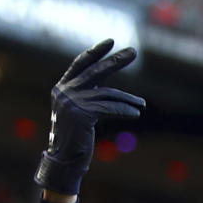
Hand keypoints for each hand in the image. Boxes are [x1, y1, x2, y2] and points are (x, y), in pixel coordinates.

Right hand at [34, 39, 145, 195]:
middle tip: (133, 52)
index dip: (96, 52)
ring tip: (141, 104)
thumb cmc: (74, 140)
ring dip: (128, 99)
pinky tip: (136, 113)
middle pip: (95, 71)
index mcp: (61, 88)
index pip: (80, 64)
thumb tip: (106, 90)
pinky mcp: (82, 113)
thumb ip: (86, 98)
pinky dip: (125, 110)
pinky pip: (110, 108)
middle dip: (115, 60)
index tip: (111, 42)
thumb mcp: (77, 113)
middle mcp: (64, 91)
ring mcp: (72, 101)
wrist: (63, 161)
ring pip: (108, 94)